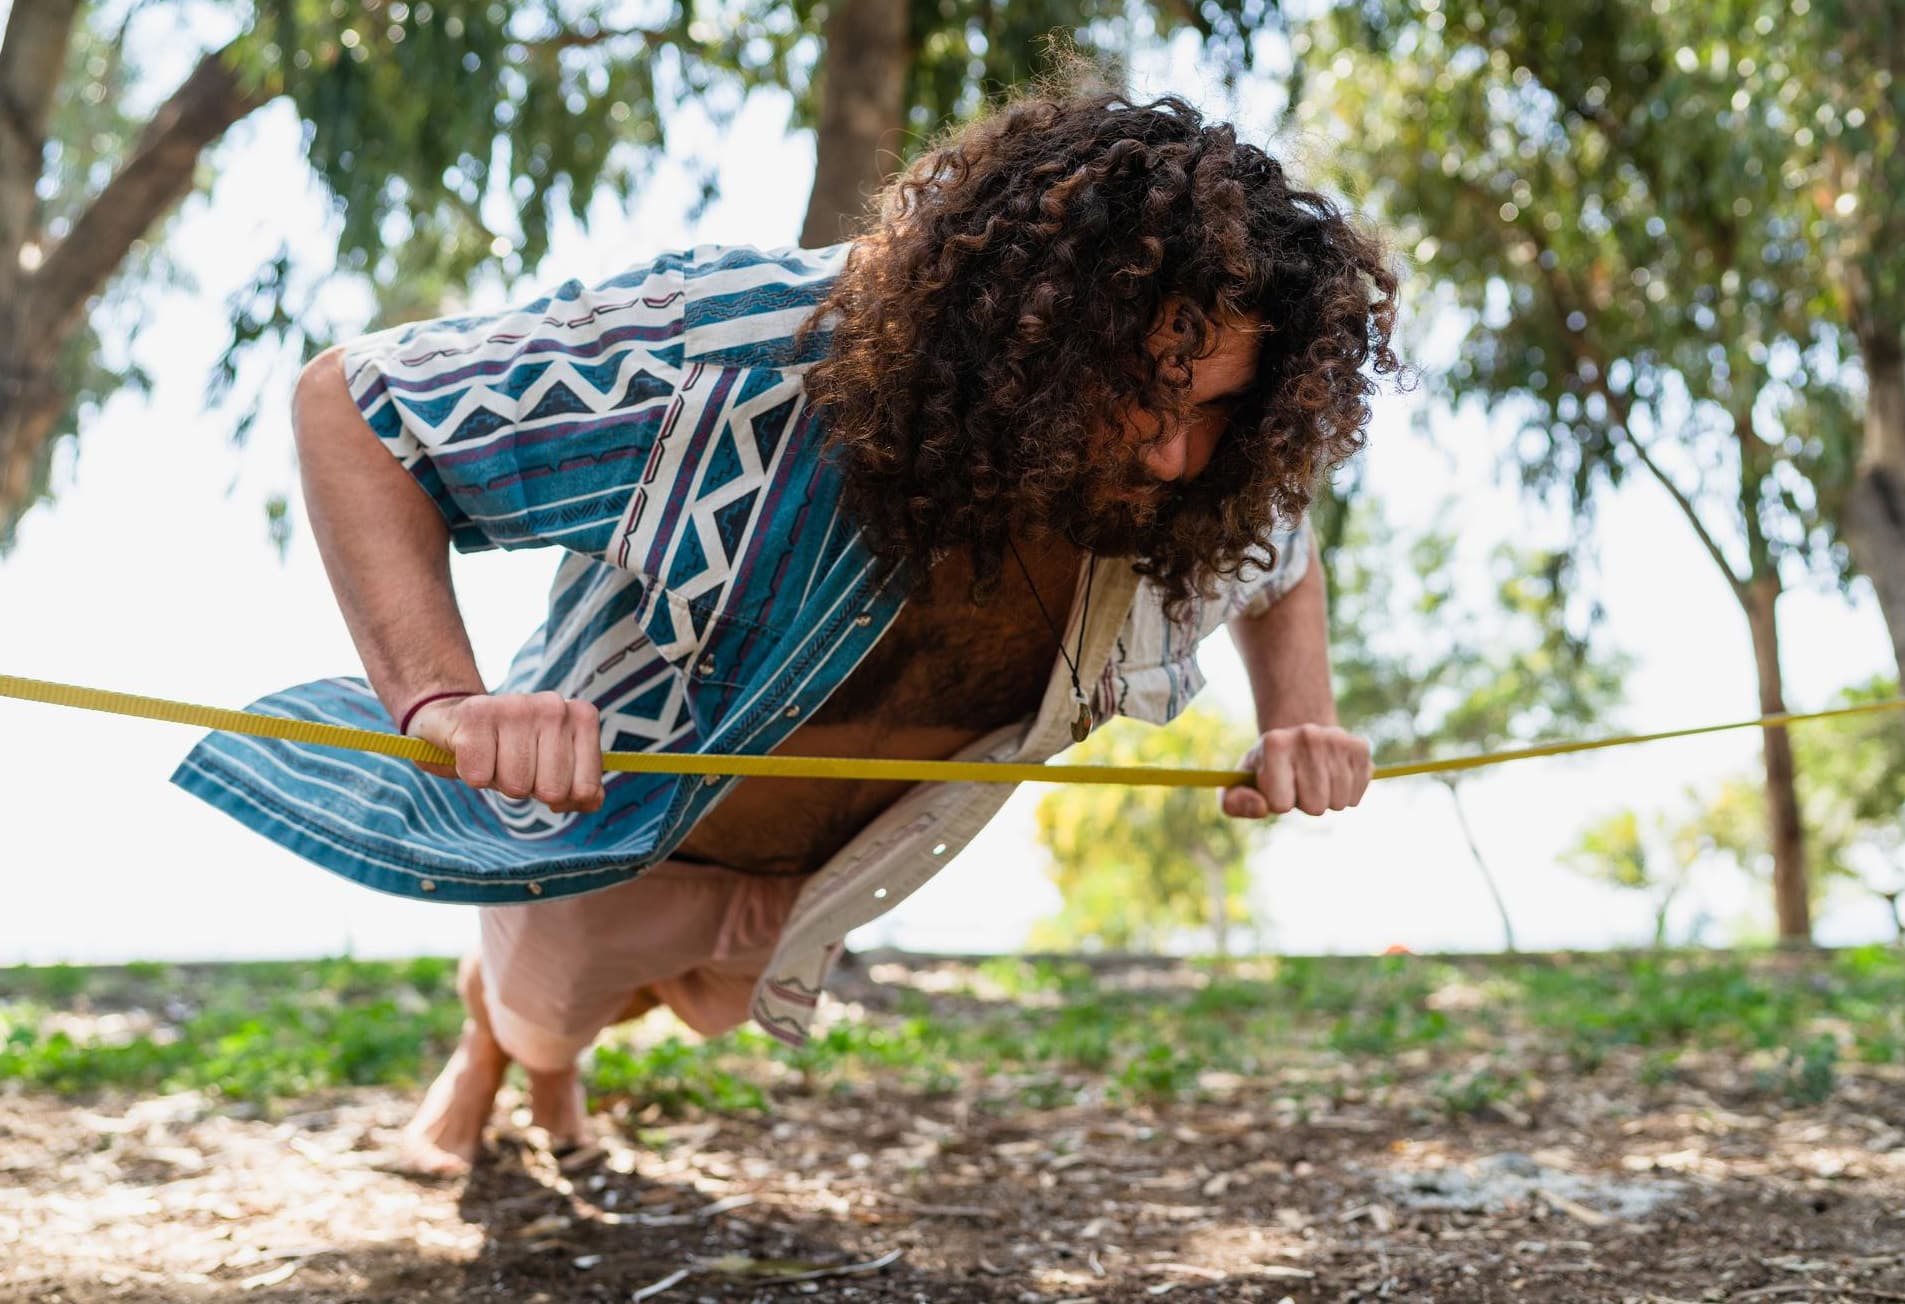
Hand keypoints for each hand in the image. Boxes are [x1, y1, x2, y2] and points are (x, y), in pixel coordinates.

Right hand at [406, 692, 604, 813]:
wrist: (455, 718)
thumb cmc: (511, 749)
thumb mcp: (554, 766)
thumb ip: (581, 787)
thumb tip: (591, 801)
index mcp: (582, 717)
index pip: (586, 790)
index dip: (561, 797)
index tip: (545, 776)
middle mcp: (554, 705)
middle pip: (551, 791)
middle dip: (529, 789)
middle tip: (513, 765)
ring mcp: (516, 706)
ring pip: (516, 785)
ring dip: (498, 781)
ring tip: (492, 756)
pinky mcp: (476, 715)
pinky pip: (480, 777)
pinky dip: (471, 774)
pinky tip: (471, 751)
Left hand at [1221, 723, 1371, 819]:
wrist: (1298, 739)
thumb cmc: (1267, 769)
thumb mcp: (1240, 784)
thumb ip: (1235, 802)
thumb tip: (1261, 807)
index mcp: (1274, 743)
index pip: (1280, 804)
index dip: (1279, 802)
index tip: (1276, 786)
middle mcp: (1307, 735)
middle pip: (1314, 806)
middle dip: (1305, 803)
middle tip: (1299, 783)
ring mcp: (1337, 739)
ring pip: (1338, 803)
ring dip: (1326, 800)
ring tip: (1316, 779)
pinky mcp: (1360, 748)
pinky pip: (1356, 795)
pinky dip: (1346, 794)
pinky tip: (1334, 776)